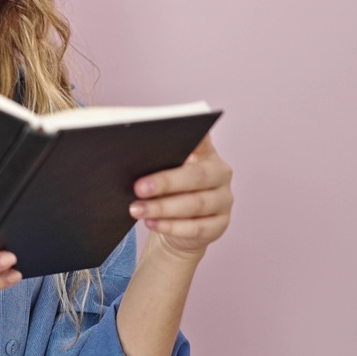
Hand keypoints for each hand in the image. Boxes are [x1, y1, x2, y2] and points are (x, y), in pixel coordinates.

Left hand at [129, 134, 233, 259]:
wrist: (177, 226)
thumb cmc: (167, 191)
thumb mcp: (163, 171)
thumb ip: (157, 160)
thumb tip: (133, 156)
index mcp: (206, 152)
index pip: (202, 138)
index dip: (194, 135)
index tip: (176, 127)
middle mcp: (220, 173)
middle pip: (197, 176)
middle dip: (165, 182)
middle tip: (138, 187)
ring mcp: (223, 200)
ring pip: (196, 204)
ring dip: (163, 208)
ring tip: (138, 209)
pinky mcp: (220, 224)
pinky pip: (197, 228)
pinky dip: (172, 227)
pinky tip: (152, 223)